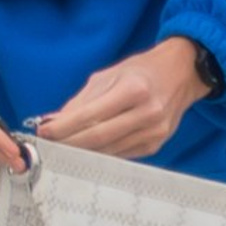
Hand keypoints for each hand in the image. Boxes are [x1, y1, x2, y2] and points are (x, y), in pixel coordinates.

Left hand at [32, 36, 209, 159]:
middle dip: (68, 143)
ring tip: (62, 148)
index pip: (90, 116)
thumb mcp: (109, 75)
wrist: (182, 74)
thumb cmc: (142, 71)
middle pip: (98, 138)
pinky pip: (120, 154)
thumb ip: (81, 100)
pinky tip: (87, 150)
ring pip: (108, 150)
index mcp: (134, 90)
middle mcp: (147, 113)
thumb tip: (54, 121)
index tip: (43, 132)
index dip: (63, 127)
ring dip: (82, 152)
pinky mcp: (155, 144)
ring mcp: (154, 132)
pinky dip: (100, 153)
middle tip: (48, 145)